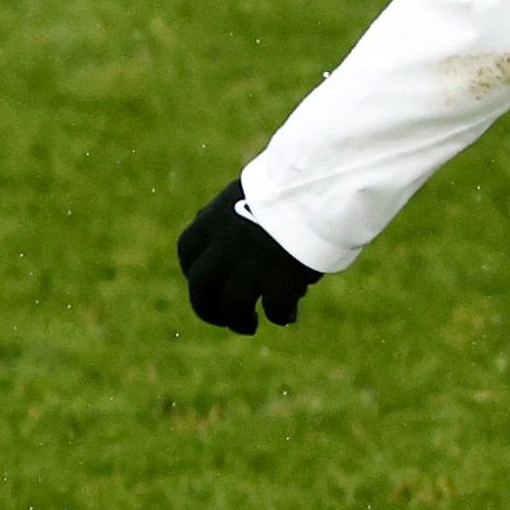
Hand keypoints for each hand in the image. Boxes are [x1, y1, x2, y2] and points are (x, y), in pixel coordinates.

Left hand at [177, 178, 323, 333]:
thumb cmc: (295, 183)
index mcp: (215, 219)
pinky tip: (288, 314)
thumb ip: (237, 219)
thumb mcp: (254, 193)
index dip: (194, 272)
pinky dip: (280, 315)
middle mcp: (225, 245)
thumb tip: (230, 244)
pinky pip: (275, 310)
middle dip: (207, 308)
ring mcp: (251, 265)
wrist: (322, 184)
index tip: (206, 284)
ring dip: (239, 321)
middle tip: (222, 318)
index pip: (187, 253)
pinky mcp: (280, 280)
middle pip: (201, 288)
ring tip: (248, 326)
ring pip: (232, 308)